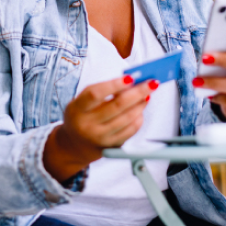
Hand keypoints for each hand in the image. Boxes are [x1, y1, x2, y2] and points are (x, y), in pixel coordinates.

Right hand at [43, 75, 158, 182]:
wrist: (75, 145)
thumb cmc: (82, 116)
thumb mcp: (82, 102)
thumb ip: (102, 91)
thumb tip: (130, 81)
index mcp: (77, 109)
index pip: (95, 94)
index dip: (114, 85)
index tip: (130, 78)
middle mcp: (87, 125)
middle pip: (117, 106)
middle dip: (137, 92)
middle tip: (151, 83)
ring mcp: (100, 137)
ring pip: (127, 118)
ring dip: (140, 104)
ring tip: (147, 95)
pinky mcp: (111, 147)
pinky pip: (130, 131)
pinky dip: (139, 118)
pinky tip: (140, 110)